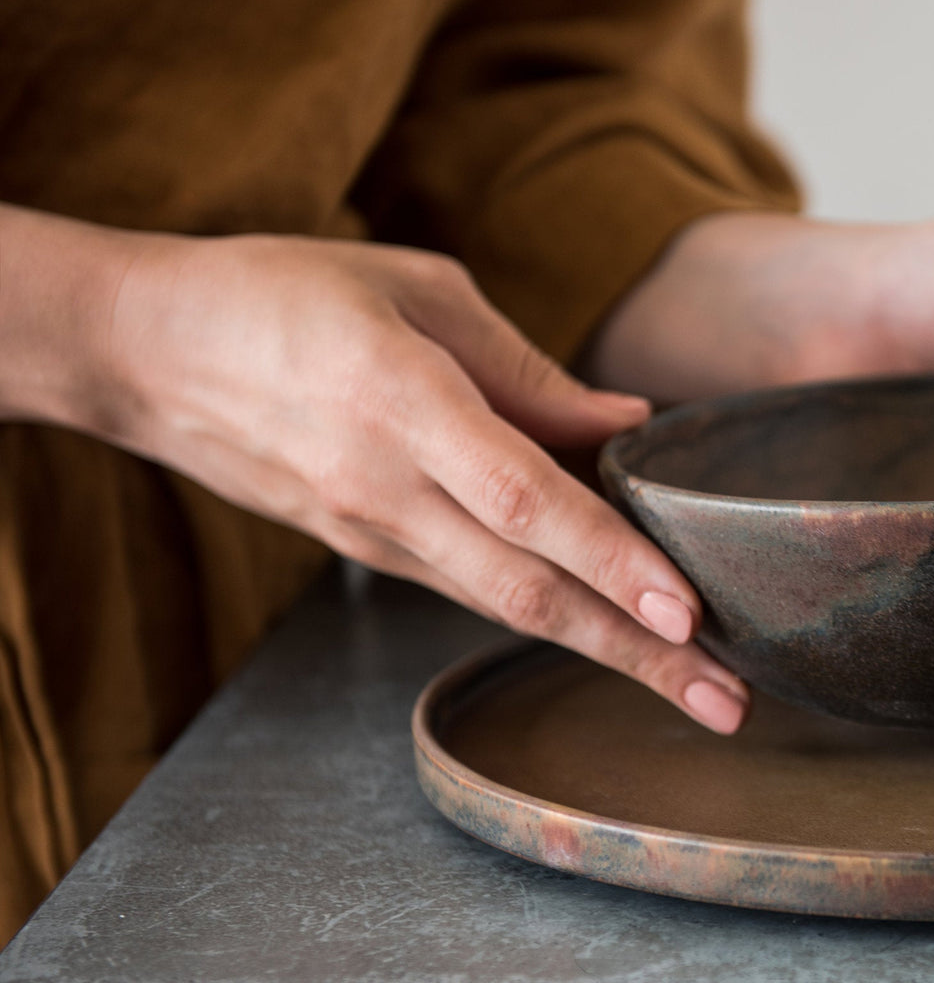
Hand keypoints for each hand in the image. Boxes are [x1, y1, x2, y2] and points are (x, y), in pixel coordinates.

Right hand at [0, 206, 747, 733]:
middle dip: (634, 652)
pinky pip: (469, 586)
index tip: (687, 611)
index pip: (526, 500)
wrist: (146, 354)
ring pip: (503, 606)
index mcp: (403, 403)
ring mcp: (370, 532)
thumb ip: (525, 368)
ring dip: (603, 650)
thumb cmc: (284, 295)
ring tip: (690, 687)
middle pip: (528, 589)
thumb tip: (627, 422)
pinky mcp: (362, 549)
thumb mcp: (414, 292)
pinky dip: (546, 611)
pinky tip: (611, 628)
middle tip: (726, 701)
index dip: (610, 559)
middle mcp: (387, 489)